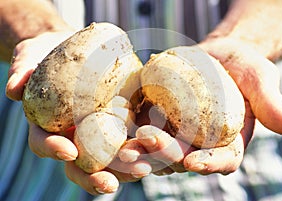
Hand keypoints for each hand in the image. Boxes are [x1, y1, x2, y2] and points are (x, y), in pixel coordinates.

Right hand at [6, 32, 151, 194]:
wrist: (67, 48)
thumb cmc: (44, 55)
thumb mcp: (28, 58)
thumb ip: (21, 72)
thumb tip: (14, 89)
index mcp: (47, 126)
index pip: (45, 144)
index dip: (53, 150)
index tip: (69, 152)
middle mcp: (72, 135)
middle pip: (80, 163)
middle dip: (94, 176)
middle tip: (110, 183)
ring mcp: (95, 130)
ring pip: (108, 158)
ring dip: (125, 167)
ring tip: (143, 170)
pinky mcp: (117, 119)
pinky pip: (129, 136)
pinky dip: (142, 145)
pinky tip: (157, 148)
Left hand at [119, 38, 281, 175]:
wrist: (217, 55)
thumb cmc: (241, 67)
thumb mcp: (260, 78)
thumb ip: (270, 102)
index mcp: (227, 143)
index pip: (222, 161)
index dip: (210, 164)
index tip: (196, 162)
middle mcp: (199, 144)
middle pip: (184, 156)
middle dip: (167, 154)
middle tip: (151, 144)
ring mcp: (175, 134)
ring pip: (158, 149)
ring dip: (142, 150)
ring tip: (127, 146)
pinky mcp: (156, 119)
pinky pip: (142, 129)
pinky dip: (129, 132)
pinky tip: (115, 129)